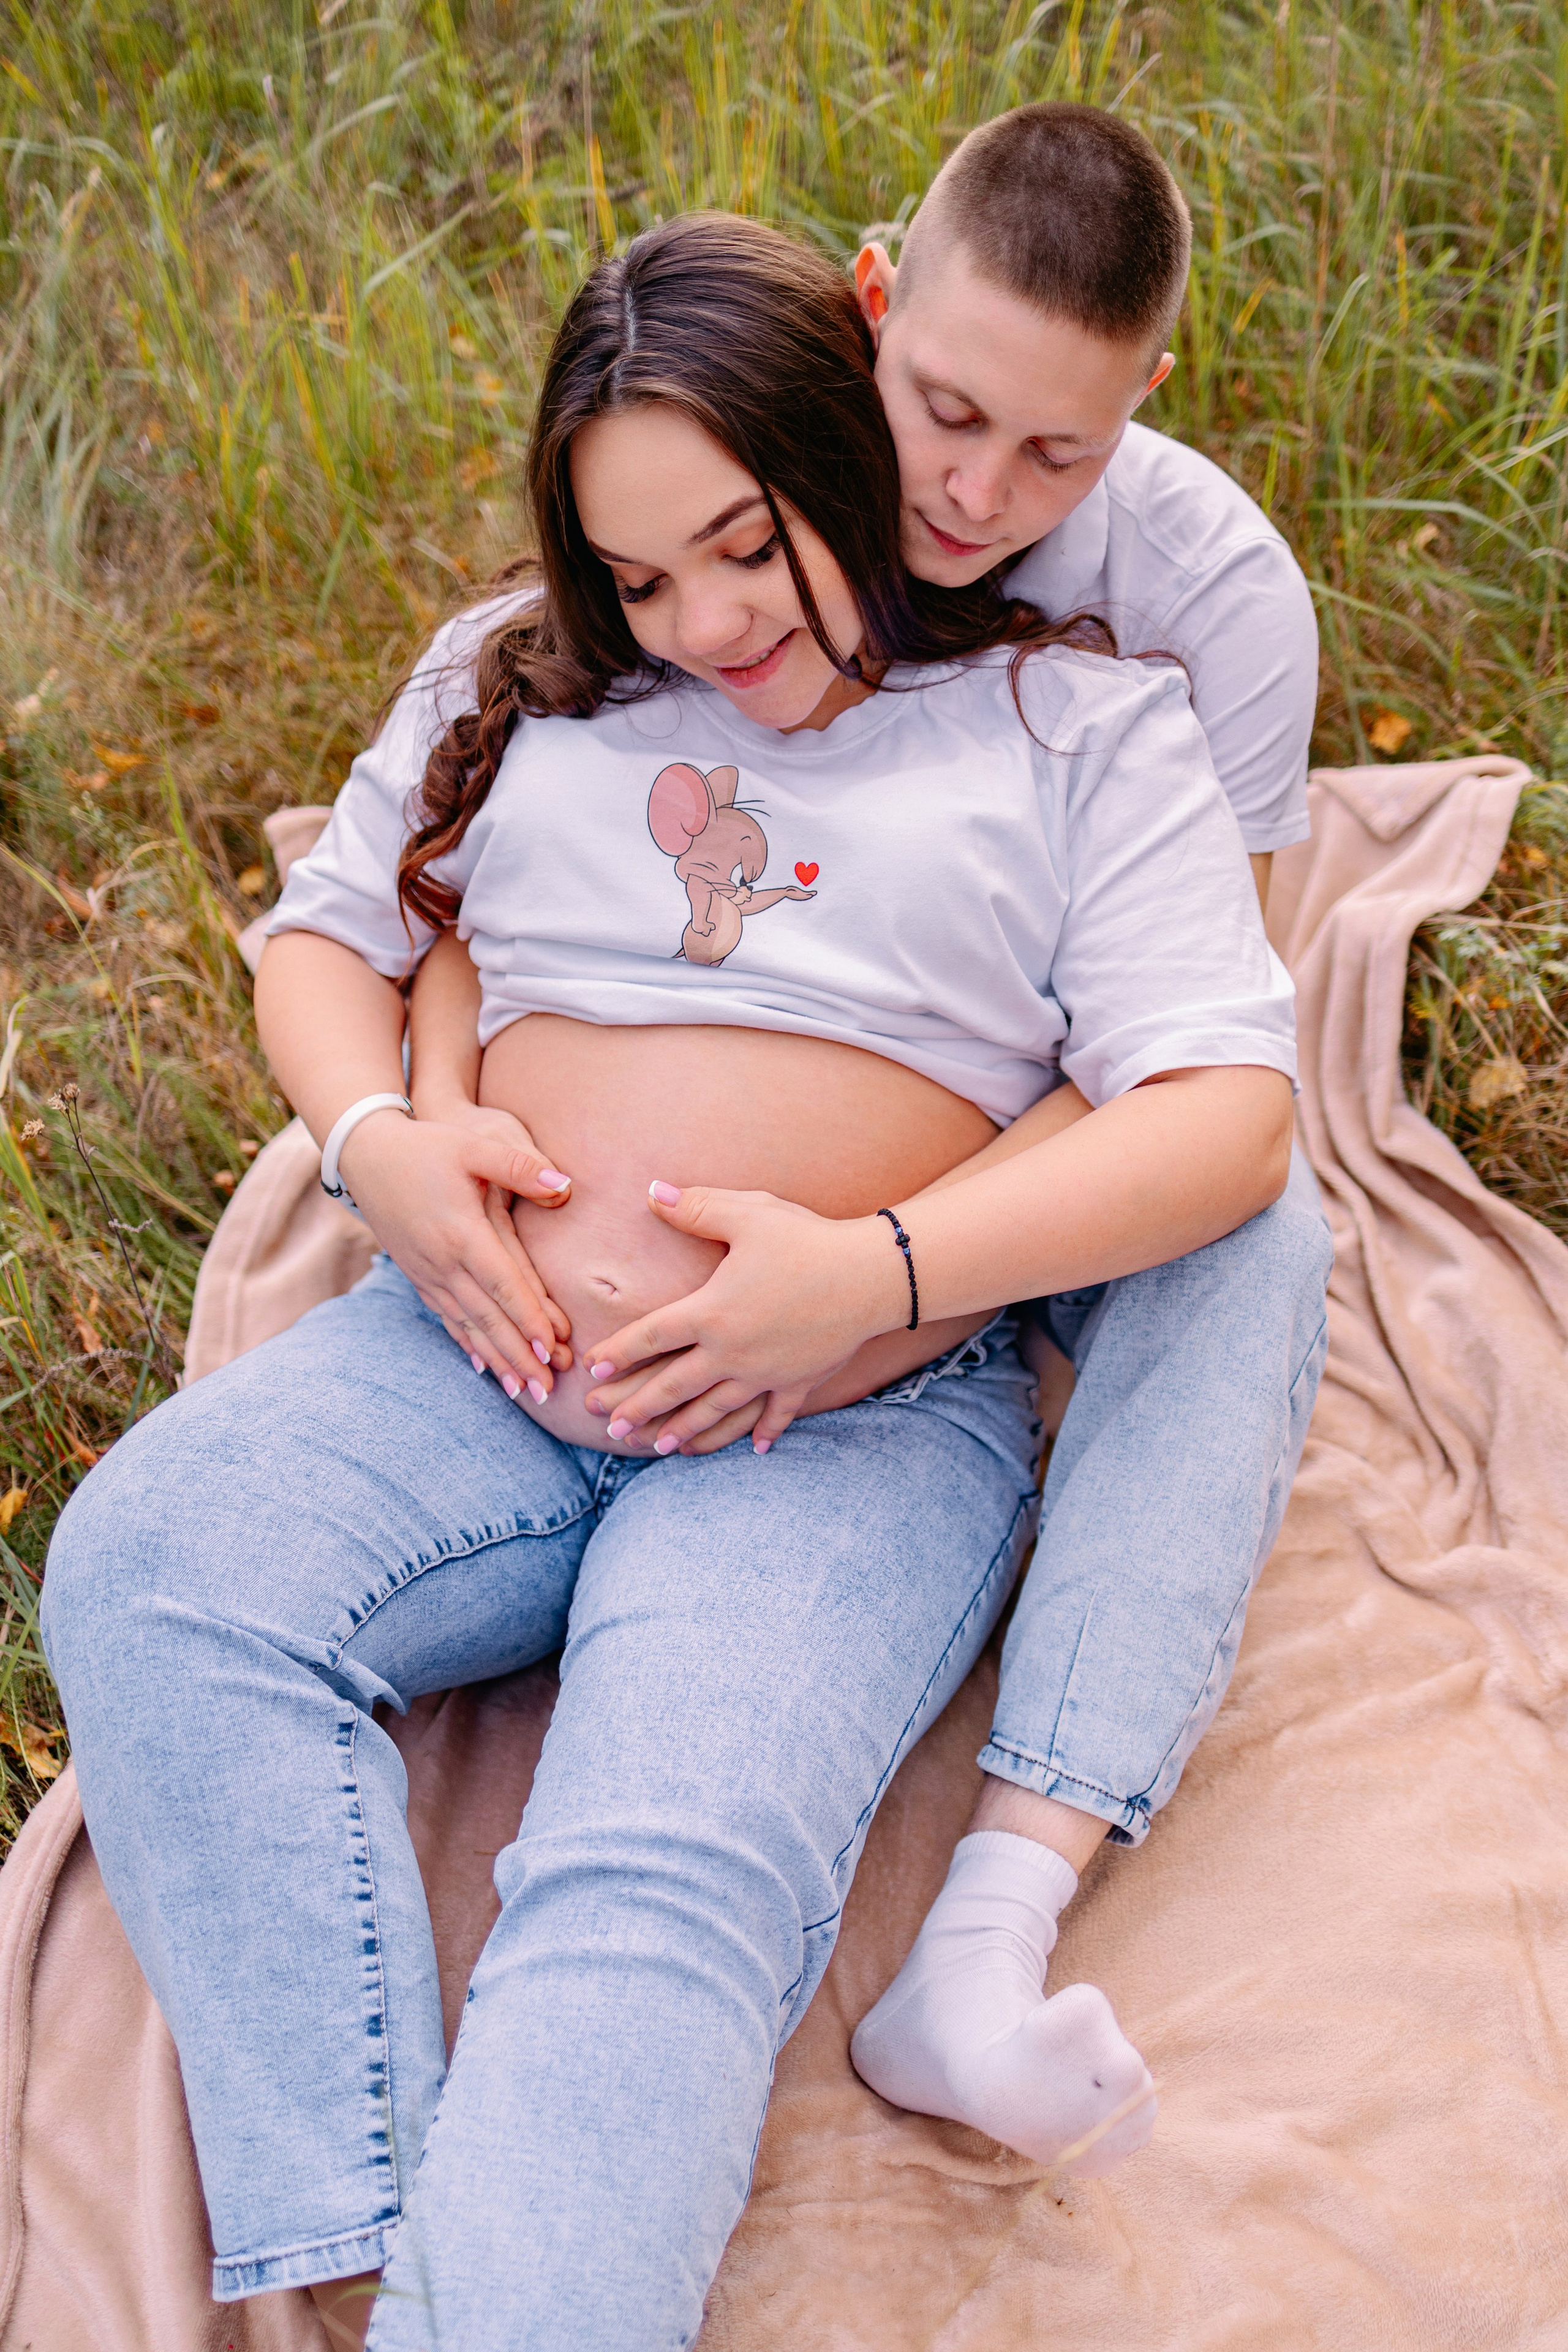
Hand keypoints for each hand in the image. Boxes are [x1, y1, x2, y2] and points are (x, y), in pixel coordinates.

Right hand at [337, 1108, 573, 1397]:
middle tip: (548, 1388)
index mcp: (462, 1234)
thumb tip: (563, 1184)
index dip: (529, 1317)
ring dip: (497, 1359)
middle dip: (519, 1354)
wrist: (367, 1155)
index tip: (553, 1347)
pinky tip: (483, 1369)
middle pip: (488, 1316)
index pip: (503, 1284)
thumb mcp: (474, 1146)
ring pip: (468, 1326)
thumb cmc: (427, 1147)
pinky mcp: (418, 1276)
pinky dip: (468, 1345)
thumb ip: (519, 1166)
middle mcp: (443, 1262)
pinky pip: (446, 1319)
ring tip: (524, 1391)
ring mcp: (427, 1274)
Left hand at [585, 1181, 906, 1453]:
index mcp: (711, 1312)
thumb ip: (694, 1207)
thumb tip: (650, 1191)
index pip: (651, 1336)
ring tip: (660, 1447)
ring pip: (716, 1410)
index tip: (592, 1368)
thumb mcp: (747, 1213)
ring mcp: (766, 1373)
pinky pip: (776, 1414)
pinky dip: (764, 1432)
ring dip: (685, 1430)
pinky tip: (756, 1449)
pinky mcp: (799, 1381)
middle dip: (637, 1407)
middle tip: (608, 1426)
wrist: (871, 1275)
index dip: (618, 1352)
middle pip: (674, 1386)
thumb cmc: (806, 1239)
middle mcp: (731, 1352)